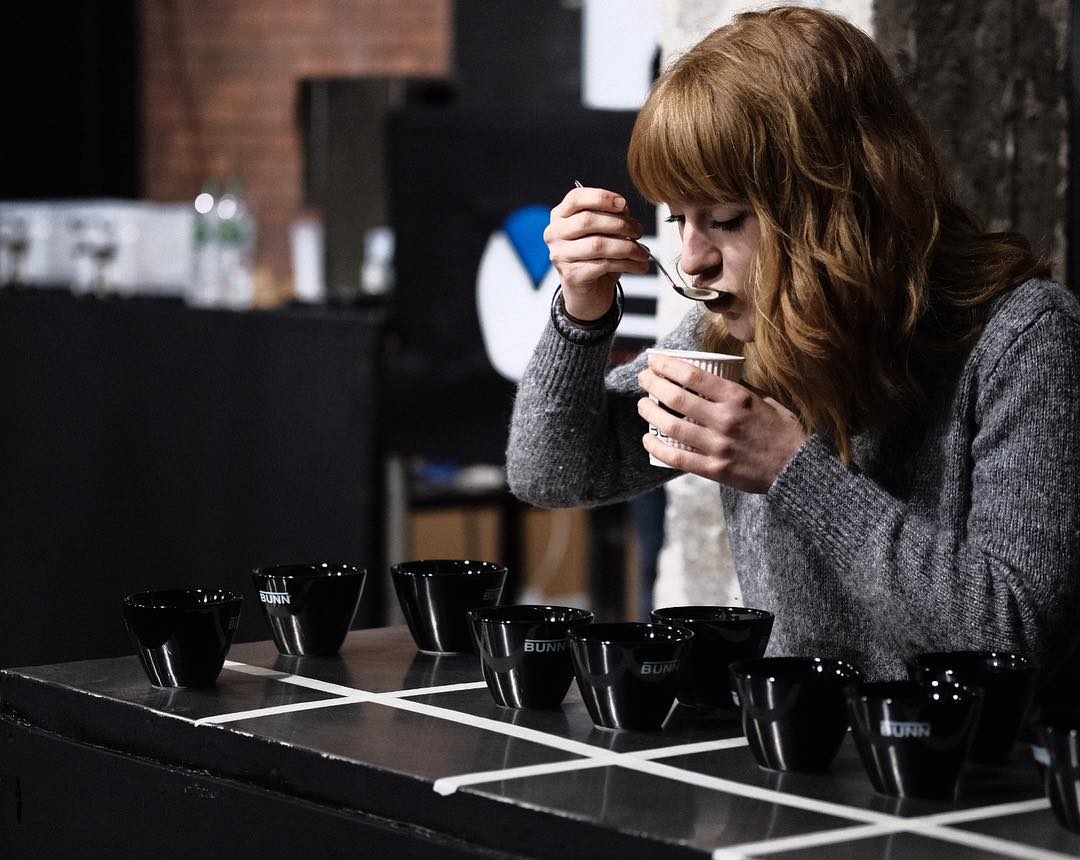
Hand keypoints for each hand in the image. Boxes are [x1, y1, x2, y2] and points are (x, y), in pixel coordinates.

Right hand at [544, 185, 649, 320]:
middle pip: (588, 220)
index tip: (624, 204)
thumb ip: (611, 216)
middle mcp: (555, 234)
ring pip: (598, 244)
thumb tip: (624, 210)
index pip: (576, 198)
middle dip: (620, 224)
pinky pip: (604, 264)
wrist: (587, 292)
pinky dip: (627, 264)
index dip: (601, 197)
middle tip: (639, 231)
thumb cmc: (595, 257)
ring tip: (643, 253)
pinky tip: (638, 266)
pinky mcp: (571, 275)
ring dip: (628, 247)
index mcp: (560, 216)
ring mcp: (560, 255)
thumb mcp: (603, 232)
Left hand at [637, 354, 808, 492]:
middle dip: (653, 385)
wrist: (797, 468)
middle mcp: (725, 419)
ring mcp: (718, 446)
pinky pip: (678, 458)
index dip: (667, 366)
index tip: (655, 362)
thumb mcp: (765, 400)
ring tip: (643, 406)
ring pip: (671, 426)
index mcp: (738, 397)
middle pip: (676, 397)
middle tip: (644, 380)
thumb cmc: (782, 431)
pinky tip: (649, 440)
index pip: (693, 375)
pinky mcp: (715, 469)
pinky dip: (658, 448)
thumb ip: (739, 389)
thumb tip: (713, 376)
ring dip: (650, 414)